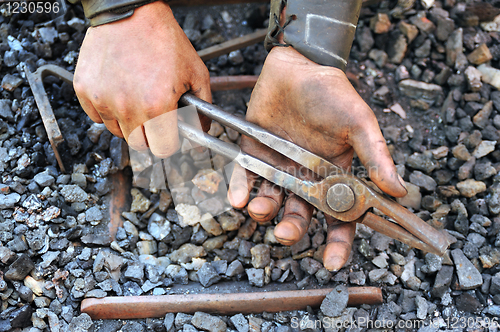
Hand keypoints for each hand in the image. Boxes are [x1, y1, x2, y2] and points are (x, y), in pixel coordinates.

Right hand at [74, 1, 210, 157]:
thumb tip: (202, 134)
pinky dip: (109, 110)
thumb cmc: (164, 39)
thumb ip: (202, 110)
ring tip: (137, 97)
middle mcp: (128, 107)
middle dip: (151, 135)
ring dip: (129, 123)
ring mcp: (103, 100)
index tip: (171, 133)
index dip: (170, 142)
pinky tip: (119, 90)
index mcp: (157, 106)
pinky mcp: (85, 91)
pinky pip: (98, 117)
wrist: (131, 12)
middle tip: (155, 115)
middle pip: (139, 145)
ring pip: (118, 132)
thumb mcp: (196, 73)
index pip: (163, 149)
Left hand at [228, 47, 406, 270]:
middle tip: (287, 233)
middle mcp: (307, 177)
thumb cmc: (332, 93)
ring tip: (260, 210)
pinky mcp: (254, 153)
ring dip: (264, 212)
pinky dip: (240, 190)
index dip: (338, 243)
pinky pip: (245, 178)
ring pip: (271, 201)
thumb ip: (376, 155)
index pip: (339, 217)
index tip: (333, 262)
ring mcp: (279, 167)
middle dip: (293, 229)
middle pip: (301, 214)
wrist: (298, 65)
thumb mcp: (359, 122)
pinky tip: (238, 199)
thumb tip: (399, 191)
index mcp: (336, 176)